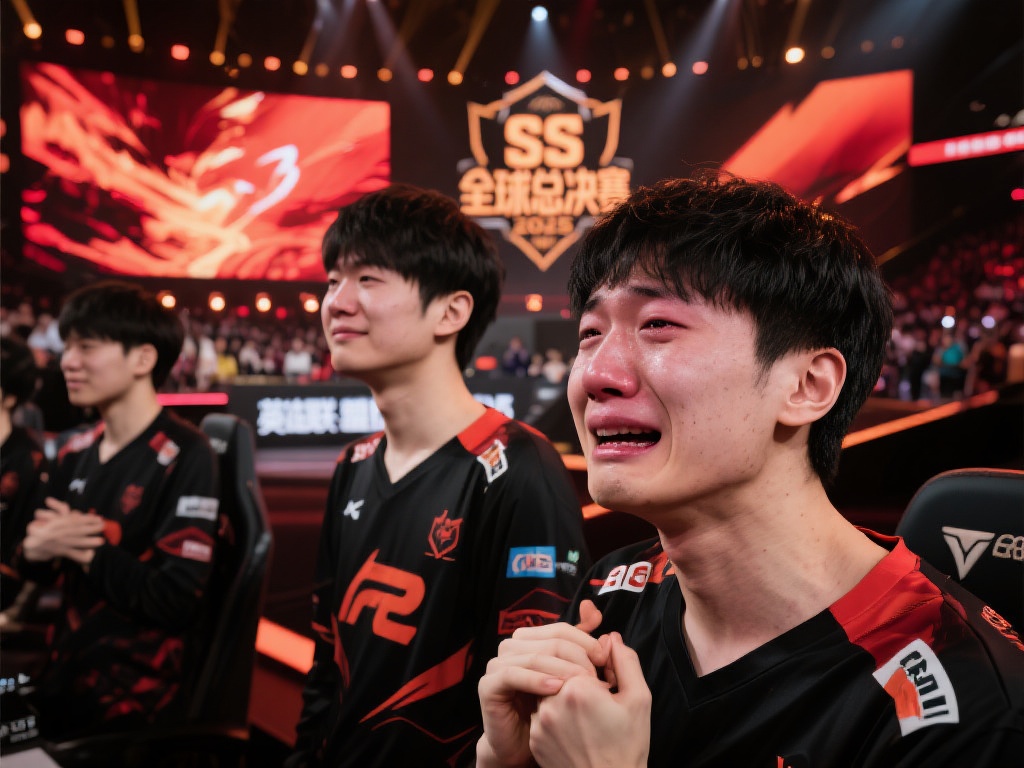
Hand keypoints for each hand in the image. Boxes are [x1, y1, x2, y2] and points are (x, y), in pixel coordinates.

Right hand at [22, 497, 105, 564]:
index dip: (86, 519)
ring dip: (90, 542)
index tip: (97, 517)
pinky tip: (91, 554)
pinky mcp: (62, 553)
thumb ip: (60, 511)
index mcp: (55, 524)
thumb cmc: (43, 529)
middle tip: (103, 526)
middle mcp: (59, 534)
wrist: (32, 546)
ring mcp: (61, 544)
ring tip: (101, 541)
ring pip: (77, 543)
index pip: (73, 521)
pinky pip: (74, 555)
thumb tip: (73, 512)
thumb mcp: (49, 518)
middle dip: (92, 528)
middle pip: (78, 531)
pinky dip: (82, 555)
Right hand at [476, 601, 607, 767]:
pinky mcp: (488, 685)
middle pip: (550, 641)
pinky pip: (513, 675)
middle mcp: (512, 647)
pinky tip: (556, 689)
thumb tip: (593, 608)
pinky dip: (537, 680)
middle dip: (578, 657)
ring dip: (563, 670)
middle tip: (597, 678)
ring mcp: (498, 664)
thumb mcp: (569, 672)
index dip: (586, 641)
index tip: (605, 659)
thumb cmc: (549, 709)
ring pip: (536, 656)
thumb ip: (580, 641)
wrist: (524, 744)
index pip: (561, 629)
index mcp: (530, 639)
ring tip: (582, 686)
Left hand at [529, 632, 650, 767]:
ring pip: (549, 692)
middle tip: (599, 705)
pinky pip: (541, 714)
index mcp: (578, 688)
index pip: (580, 659)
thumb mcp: (639, 699)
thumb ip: (626, 662)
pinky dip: (556, 717)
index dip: (597, 671)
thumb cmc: (628, 746)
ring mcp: (540, 723)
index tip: (609, 689)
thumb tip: (610, 638)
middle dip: (579, 683)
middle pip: (562, 673)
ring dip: (564, 698)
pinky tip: (575, 731)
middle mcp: (552, 703)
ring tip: (587, 719)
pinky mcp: (535, 739)